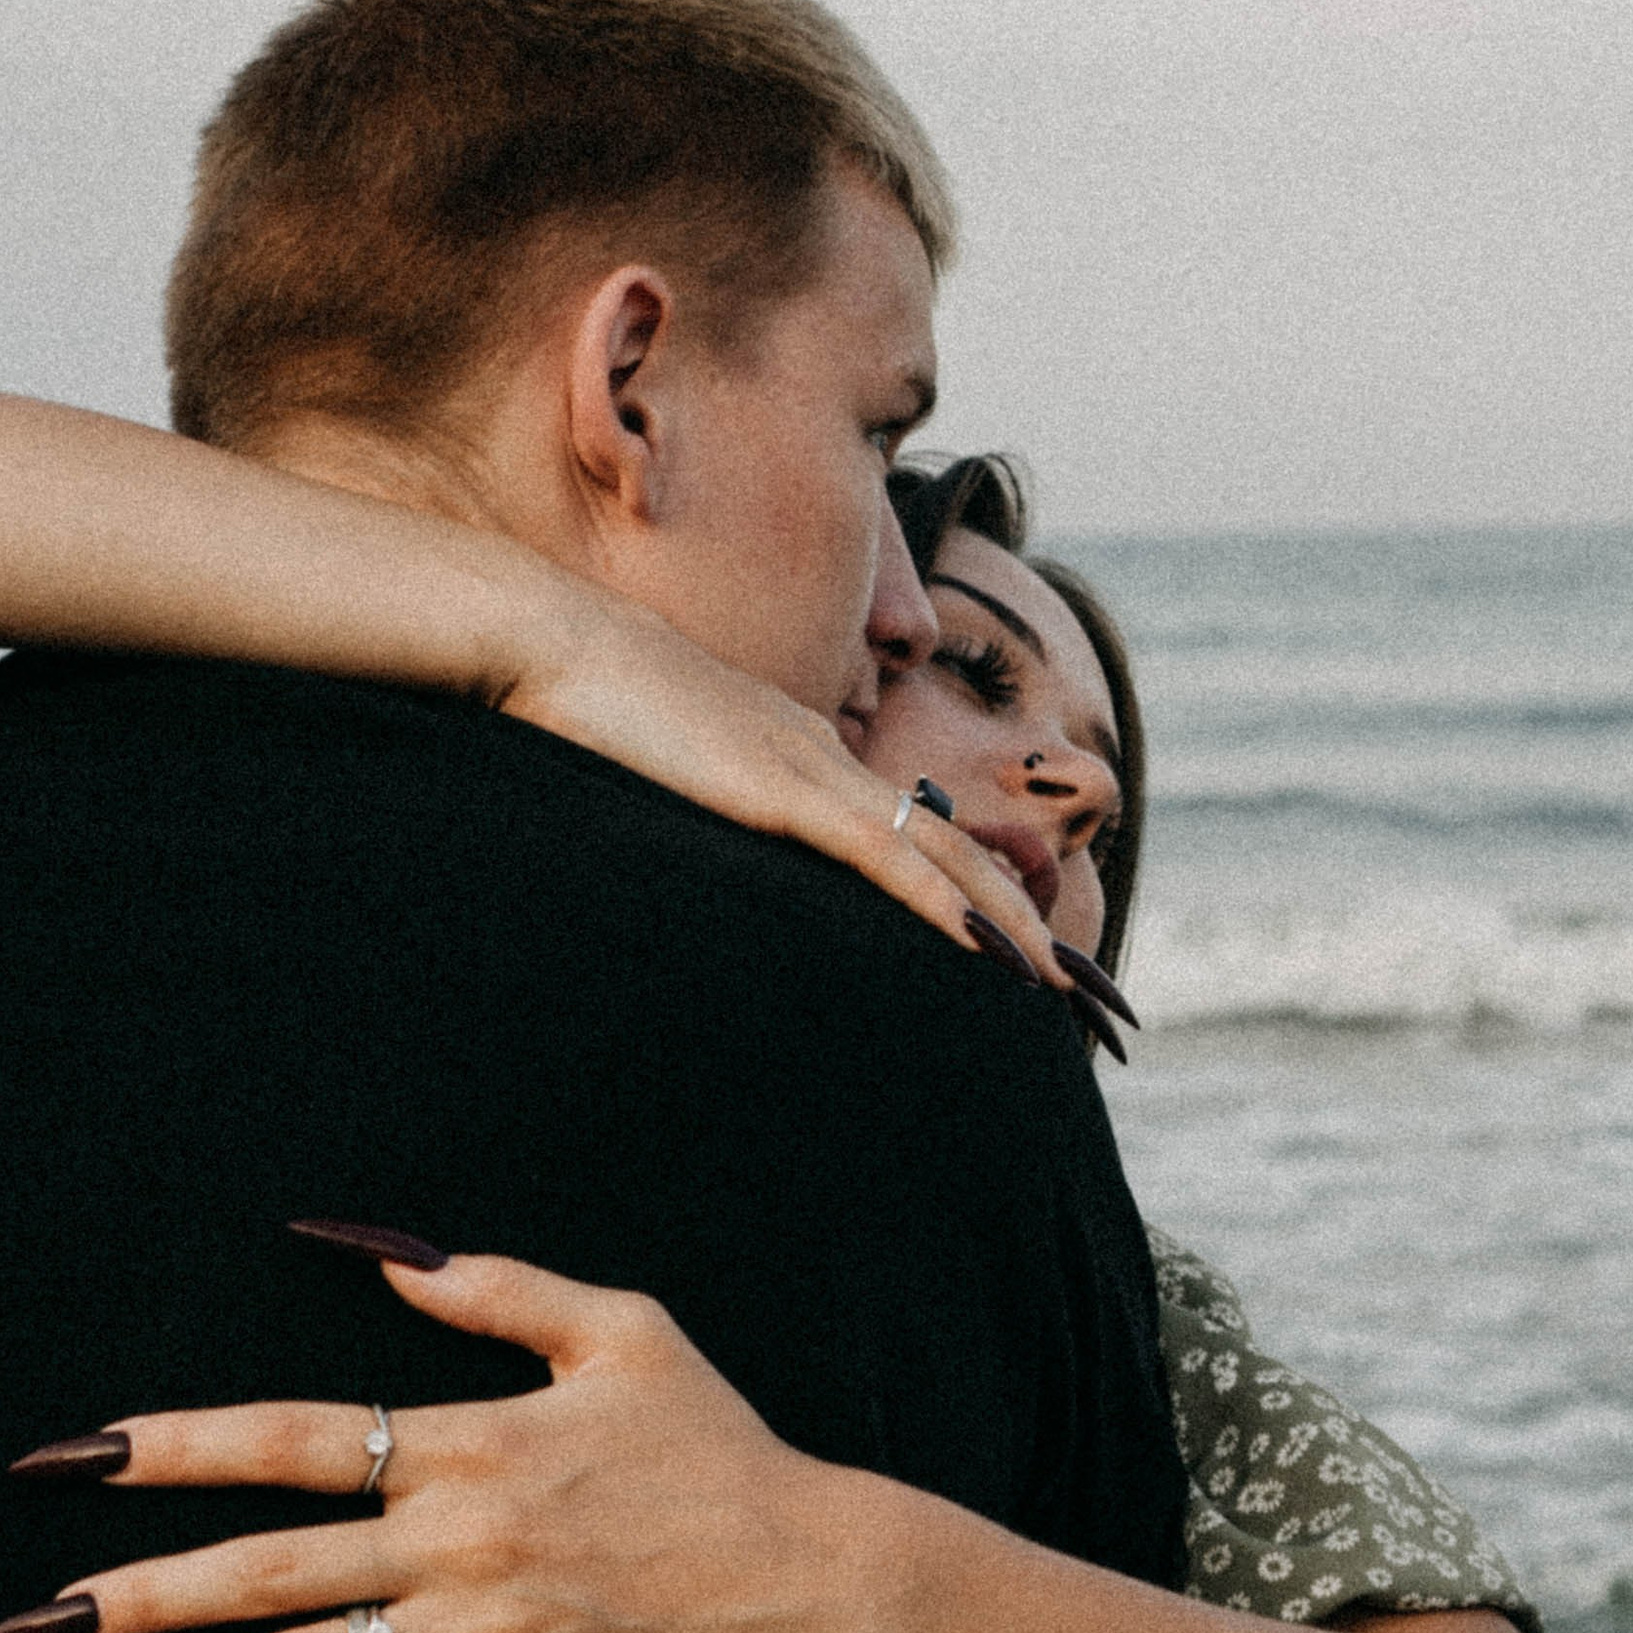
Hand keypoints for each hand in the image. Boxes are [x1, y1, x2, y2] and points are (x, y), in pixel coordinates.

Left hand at [0, 1245, 877, 1632]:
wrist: (818, 1574)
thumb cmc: (719, 1447)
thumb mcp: (621, 1329)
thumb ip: (493, 1288)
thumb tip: (373, 1249)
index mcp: (471, 1442)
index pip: (289, 1441)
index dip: (170, 1449)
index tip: (68, 1461)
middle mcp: (461, 1541)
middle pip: (267, 1569)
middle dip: (135, 1595)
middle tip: (28, 1627)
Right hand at [496, 582, 1067, 984]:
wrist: (553, 644)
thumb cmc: (589, 711)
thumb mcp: (662, 772)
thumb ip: (700, 804)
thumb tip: (706, 857)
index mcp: (804, 758)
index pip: (912, 831)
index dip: (974, 890)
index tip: (1016, 948)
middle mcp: (827, 759)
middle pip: (955, 844)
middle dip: (1023, 918)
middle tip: (1079, 988)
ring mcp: (810, 770)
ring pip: (939, 854)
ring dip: (1007, 922)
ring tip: (1059, 984)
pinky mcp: (780, 789)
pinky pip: (881, 855)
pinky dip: (938, 902)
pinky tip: (980, 945)